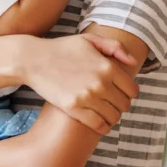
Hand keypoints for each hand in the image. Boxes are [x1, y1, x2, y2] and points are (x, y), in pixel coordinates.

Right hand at [19, 34, 138, 134]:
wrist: (33, 60)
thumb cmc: (61, 49)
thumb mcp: (89, 40)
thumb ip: (114, 47)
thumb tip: (133, 62)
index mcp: (107, 67)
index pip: (132, 90)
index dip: (128, 93)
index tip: (121, 94)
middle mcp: (100, 83)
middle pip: (124, 105)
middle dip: (120, 105)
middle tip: (111, 103)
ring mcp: (87, 97)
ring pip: (113, 117)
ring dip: (112, 117)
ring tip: (105, 113)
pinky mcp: (73, 108)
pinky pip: (98, 125)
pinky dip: (102, 127)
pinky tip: (99, 123)